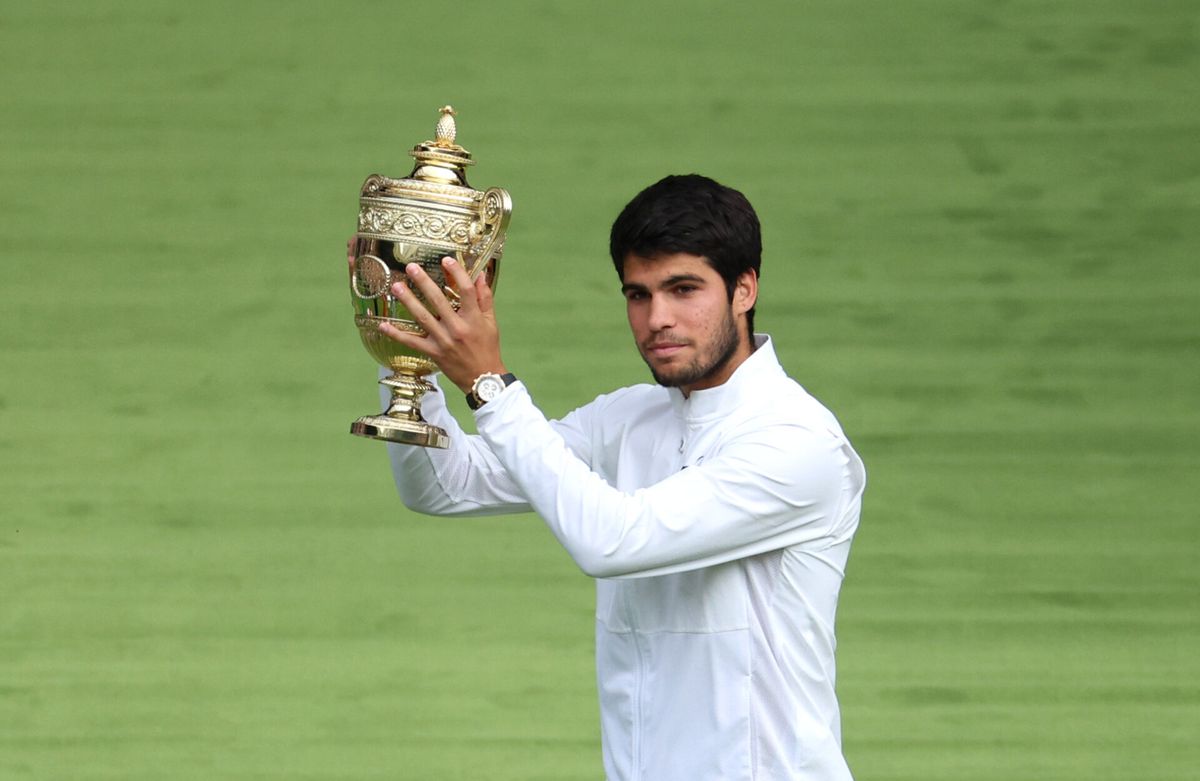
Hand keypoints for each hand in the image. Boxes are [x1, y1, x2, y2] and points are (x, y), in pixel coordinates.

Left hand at [379, 256, 507, 394]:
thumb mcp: (491, 322)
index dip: (457, 273)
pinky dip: (396, 334)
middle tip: (411, 267)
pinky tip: (383, 325)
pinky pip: (412, 342)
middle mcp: (458, 328)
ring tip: (396, 287)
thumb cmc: (488, 348)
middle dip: (424, 282)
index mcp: (474, 319)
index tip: (447, 259)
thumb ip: (484, 298)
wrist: (483, 379)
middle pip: (439, 301)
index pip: (466, 291)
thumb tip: (481, 275)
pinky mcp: (434, 353)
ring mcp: (444, 341)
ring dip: (408, 301)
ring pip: (423, 318)